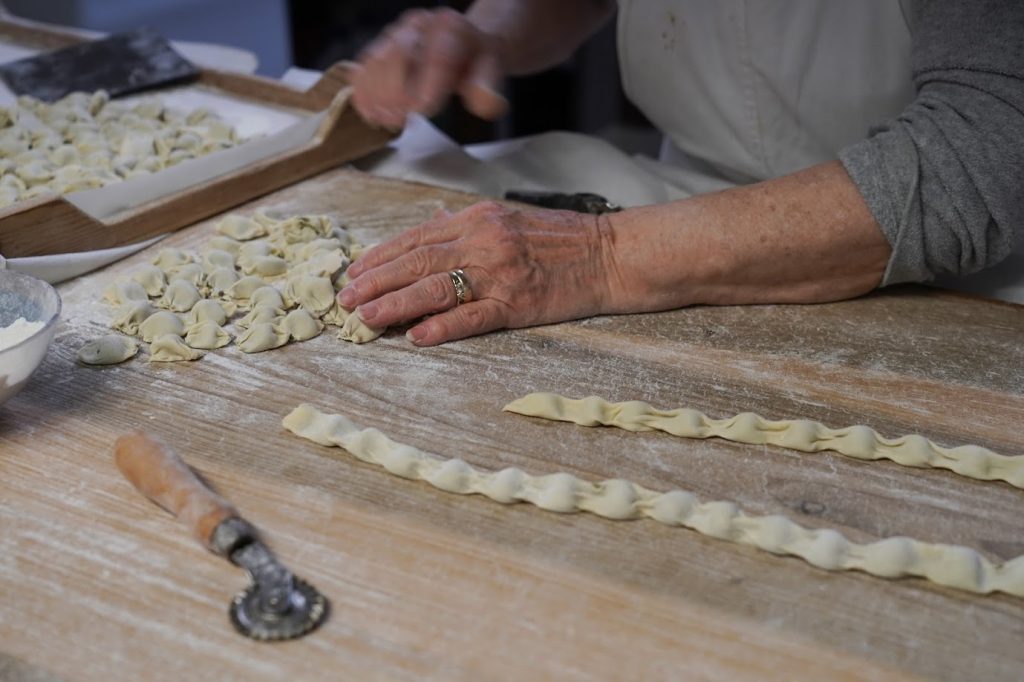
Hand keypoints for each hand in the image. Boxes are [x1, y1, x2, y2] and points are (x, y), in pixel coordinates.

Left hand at [338, 201, 620, 344]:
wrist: (610, 254)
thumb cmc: (561, 238)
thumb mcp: (509, 218)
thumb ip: (467, 224)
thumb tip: (431, 223)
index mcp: (478, 219)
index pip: (417, 238)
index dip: (380, 256)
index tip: (354, 272)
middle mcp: (484, 241)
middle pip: (416, 262)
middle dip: (376, 282)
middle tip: (346, 300)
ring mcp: (500, 273)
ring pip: (435, 289)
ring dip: (395, 304)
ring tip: (367, 318)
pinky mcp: (518, 303)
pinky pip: (473, 317)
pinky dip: (443, 327)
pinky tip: (418, 337)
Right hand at [351, 8, 508, 128]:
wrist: (462, 45)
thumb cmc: (475, 61)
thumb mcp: (491, 72)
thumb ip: (488, 87)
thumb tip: (487, 103)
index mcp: (450, 28)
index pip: (438, 55)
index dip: (428, 84)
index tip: (424, 108)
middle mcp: (418, 26)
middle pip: (398, 54)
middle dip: (398, 91)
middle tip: (406, 117)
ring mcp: (394, 36)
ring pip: (374, 62)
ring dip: (377, 97)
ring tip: (391, 119)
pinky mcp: (378, 50)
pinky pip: (361, 70)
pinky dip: (362, 95)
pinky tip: (374, 114)